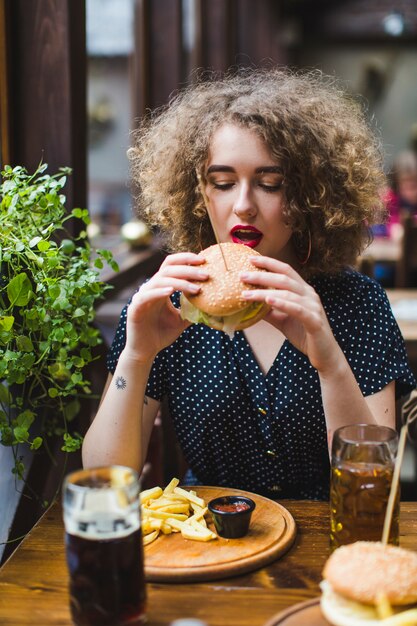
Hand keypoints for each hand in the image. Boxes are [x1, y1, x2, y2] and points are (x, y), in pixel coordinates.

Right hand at [124, 253, 207, 361]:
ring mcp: (141, 296)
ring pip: (160, 280)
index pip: (171, 264)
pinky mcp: (135, 308)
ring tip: (197, 289)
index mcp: (161, 287)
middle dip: (188, 269)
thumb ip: (193, 309)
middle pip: (169, 269)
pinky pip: (146, 295)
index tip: (203, 261)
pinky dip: (158, 291)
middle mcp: (150, 288)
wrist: (145, 351)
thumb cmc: (162, 333)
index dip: (186, 259)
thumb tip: (213, 305)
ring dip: (180, 282)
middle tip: (206, 274)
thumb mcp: (182, 319)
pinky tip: (171, 292)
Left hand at [240, 256, 340, 372]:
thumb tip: (248, 302)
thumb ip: (268, 310)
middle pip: (284, 278)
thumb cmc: (303, 334)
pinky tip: (268, 300)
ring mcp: (313, 307)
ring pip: (288, 293)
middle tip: (242, 275)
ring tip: (247, 293)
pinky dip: (283, 303)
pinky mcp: (314, 322)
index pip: (285, 270)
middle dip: (262, 275)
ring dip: (265, 292)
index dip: (269, 263)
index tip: (250, 259)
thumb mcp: (282, 319)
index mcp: (303, 291)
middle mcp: (309, 295)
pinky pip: (297, 310)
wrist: (324, 354)